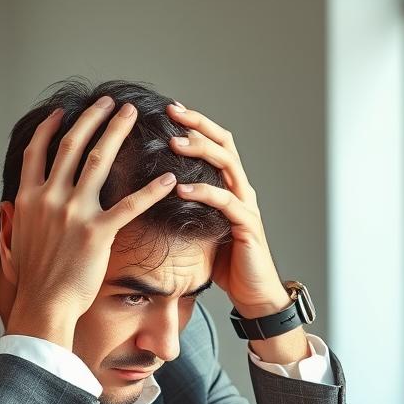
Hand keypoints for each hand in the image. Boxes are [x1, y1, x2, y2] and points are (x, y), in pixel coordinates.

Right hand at [3, 97, 176, 348]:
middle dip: (92, 118)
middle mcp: (49, 198)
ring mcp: (73, 212)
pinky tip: (169, 178)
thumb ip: (18, 216)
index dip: (51, 128)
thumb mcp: (17, 239)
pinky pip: (130, 205)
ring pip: (99, 160)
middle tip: (109, 102)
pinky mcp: (97, 232)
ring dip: (117, 132)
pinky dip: (152, 189)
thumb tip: (12, 208)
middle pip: (72, 145)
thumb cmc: (34, 278)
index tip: (64, 112)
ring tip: (132, 115)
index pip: (37, 151)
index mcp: (28, 198)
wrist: (43, 304)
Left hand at [167, 103, 309, 363]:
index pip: (215, 142)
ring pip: (227, 165)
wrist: (253, 293)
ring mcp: (246, 205)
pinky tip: (181, 189)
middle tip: (172, 112)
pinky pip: (225, 202)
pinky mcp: (247, 225)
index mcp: (229, 185)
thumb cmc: (225, 261)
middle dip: (198, 125)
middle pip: (224, 143)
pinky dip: (203, 193)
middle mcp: (241, 189)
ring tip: (174, 143)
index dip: (196, 124)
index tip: (170, 109)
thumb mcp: (200, 226)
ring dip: (200, 151)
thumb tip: (150, 193)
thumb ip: (186, 206)